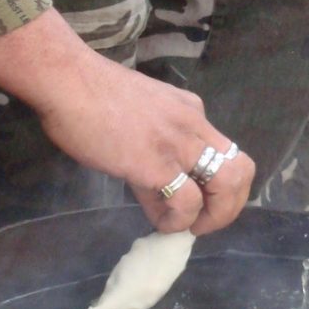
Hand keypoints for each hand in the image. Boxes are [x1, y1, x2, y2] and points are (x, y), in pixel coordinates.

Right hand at [0, 9, 253, 234]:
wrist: (67, 80)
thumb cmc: (91, 95)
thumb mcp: (140, 116)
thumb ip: (155, 151)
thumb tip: (157, 193)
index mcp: (191, 111)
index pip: (222, 153)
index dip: (214, 185)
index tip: (193, 202)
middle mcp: (194, 125)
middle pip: (241, 169)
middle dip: (231, 204)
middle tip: (204, 222)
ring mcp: (177, 143)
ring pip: (228, 184)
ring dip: (215, 216)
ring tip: (189, 228)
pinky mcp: (155, 163)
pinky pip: (186, 202)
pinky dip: (180, 221)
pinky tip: (162, 224)